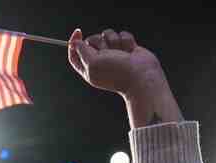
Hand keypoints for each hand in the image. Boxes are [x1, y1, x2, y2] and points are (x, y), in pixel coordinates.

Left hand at [68, 28, 182, 127]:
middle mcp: (100, 61)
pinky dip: (126, 41)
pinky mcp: (126, 48)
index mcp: (88, 68)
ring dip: (114, 41)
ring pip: (108, 35)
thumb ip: (81, 51)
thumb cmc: (117, 72)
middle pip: (92, 40)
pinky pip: (122, 34)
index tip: (78, 32)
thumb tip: (75, 42)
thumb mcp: (92, 63)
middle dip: (100, 42)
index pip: (75, 54)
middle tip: (107, 52)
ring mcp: (113, 54)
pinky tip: (130, 50)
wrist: (141, 76)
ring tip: (121, 52)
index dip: (74, 42)